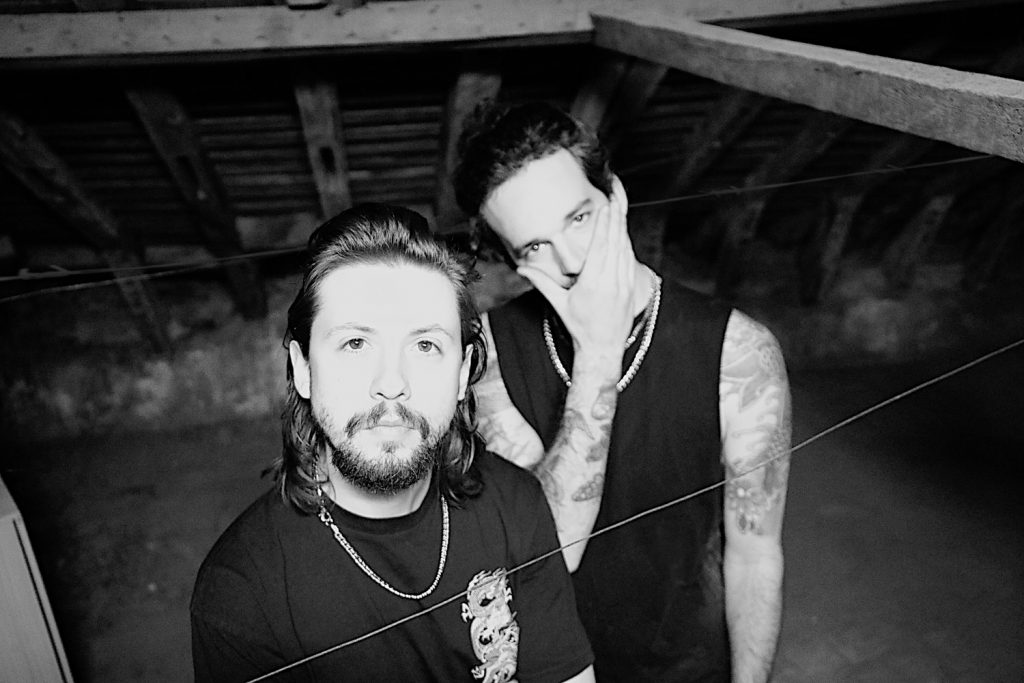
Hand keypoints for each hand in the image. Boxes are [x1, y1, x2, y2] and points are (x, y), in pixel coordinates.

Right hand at [518, 176, 636, 362]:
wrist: (602, 349)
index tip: (606, 207)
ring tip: (620, 210)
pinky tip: (624, 234)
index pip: (601, 247)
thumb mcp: (559, 304)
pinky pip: (631, 261)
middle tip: (615, 199)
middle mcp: (611, 282)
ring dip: (623, 228)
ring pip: (626, 250)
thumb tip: (522, 268)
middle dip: (616, 219)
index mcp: (593, 283)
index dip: (605, 225)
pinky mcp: (632, 288)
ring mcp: (624, 285)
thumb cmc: (580, 327)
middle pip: (615, 243)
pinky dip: (627, 245)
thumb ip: (541, 283)